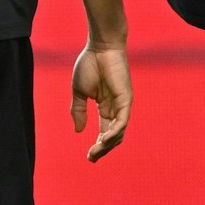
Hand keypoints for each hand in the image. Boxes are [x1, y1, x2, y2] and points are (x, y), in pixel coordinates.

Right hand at [71, 46, 131, 161]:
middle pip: (112, 136)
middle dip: (102, 149)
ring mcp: (122, 104)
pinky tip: (103, 140)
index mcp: (105, 107)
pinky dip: (114, 132)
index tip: (89, 157)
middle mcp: (116, 108)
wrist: (99, 47)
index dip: (98, 146)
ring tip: (96, 151)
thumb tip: (77, 131)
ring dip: (107, 144)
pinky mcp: (126, 99)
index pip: (104, 132)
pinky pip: (122, 120)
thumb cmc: (89, 64)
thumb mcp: (79, 92)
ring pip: (118, 132)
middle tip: (92, 158)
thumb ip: (78, 111)